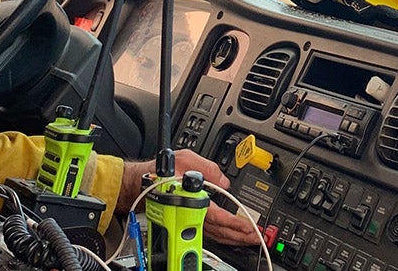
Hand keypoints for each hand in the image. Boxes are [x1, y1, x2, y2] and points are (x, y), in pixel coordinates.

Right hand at [119, 149, 261, 246]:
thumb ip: (208, 168)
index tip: (248, 226)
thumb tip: (224, 181)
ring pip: (214, 236)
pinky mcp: (187, 223)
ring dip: (233, 238)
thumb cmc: (160, 174)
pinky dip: (223, 237)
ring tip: (248, 238)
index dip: (234, 223)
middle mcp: (190, 216)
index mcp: (191, 201)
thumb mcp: (185, 159)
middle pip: (219, 232)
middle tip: (257, 236)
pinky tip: (231, 237)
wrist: (141, 185)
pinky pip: (209, 234)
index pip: (217, 217)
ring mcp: (188, 222)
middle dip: (240, 235)